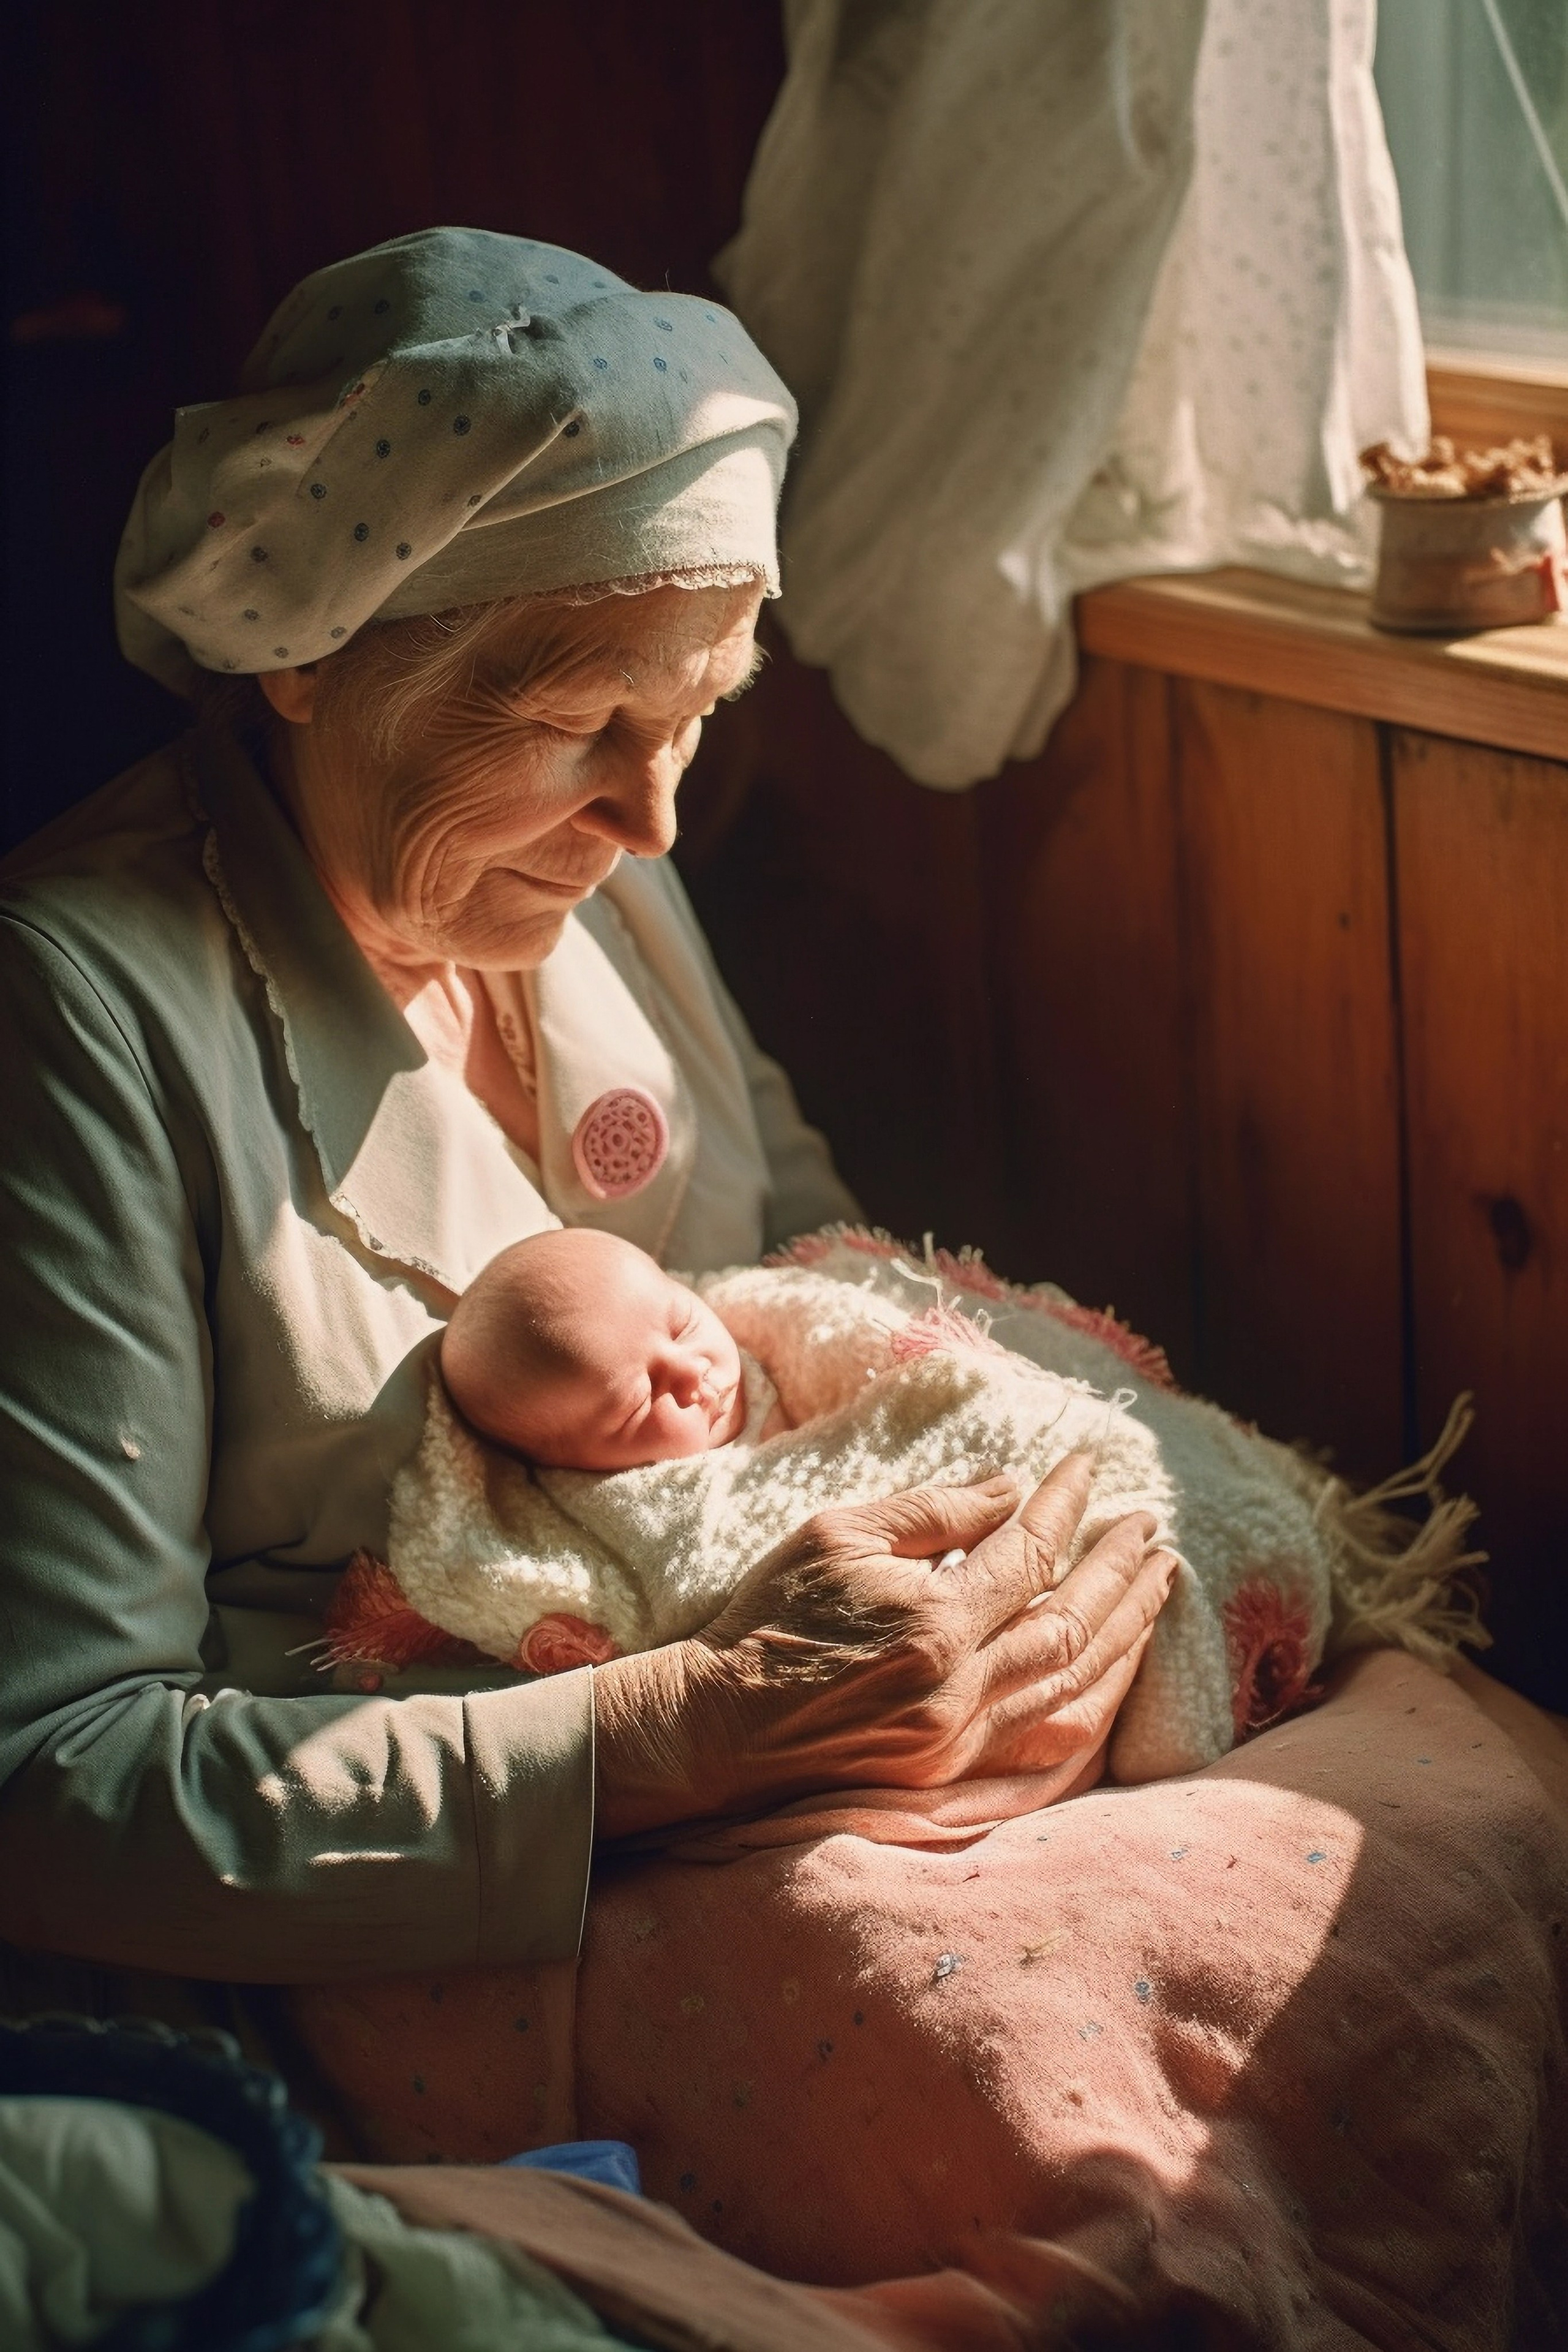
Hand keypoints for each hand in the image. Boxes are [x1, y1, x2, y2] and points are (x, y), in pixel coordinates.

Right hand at [592, 1453, 1175, 1837]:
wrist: (718, 1726)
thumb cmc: (770, 1617)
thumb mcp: (838, 1534)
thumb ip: (932, 1511)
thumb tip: (1012, 1491)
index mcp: (933, 1623)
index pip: (1030, 1553)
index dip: (1067, 1506)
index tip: (1088, 1467)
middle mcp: (960, 1689)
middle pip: (1076, 1624)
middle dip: (1122, 1571)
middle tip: (1152, 1528)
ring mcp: (962, 1740)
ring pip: (1078, 1685)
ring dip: (1128, 1632)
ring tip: (1159, 1585)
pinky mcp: (952, 1773)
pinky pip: (1052, 1734)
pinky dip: (1096, 1693)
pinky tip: (1118, 1663)